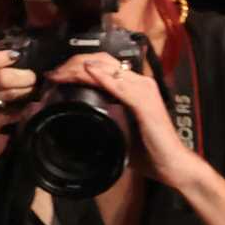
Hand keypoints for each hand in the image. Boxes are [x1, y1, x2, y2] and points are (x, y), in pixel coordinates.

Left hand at [48, 51, 201, 191]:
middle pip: (102, 61)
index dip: (78, 66)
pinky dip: (102, 77)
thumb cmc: (149, 151)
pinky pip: (120, 86)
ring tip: (60, 73)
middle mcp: (139, 83)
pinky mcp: (144, 102)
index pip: (103, 66)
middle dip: (73, 64)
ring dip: (80, 68)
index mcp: (134, 87)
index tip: (58, 75)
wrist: (171, 163)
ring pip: (107, 69)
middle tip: (53, 73)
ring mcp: (143, 90)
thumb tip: (82, 127)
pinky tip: (87, 72)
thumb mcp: (120, 131)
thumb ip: (106, 122)